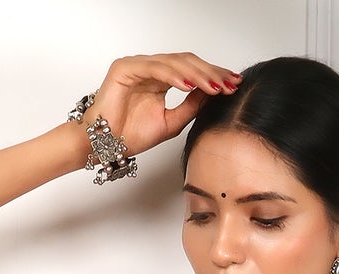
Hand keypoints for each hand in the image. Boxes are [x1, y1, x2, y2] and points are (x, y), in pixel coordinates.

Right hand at [82, 53, 239, 157]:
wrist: (105, 146)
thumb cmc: (130, 136)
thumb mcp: (171, 123)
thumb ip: (191, 107)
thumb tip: (213, 96)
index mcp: (161, 79)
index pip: (192, 71)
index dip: (213, 76)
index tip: (233, 85)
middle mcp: (151, 69)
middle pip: (186, 62)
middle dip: (210, 73)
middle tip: (229, 83)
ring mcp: (138, 65)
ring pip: (173, 63)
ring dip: (196, 74)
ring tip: (214, 86)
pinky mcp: (126, 68)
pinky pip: (154, 68)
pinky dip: (173, 75)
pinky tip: (189, 85)